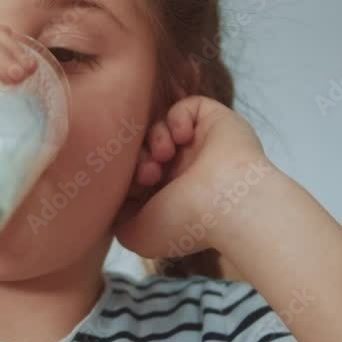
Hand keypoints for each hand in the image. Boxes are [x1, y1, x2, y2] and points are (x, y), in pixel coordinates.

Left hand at [112, 95, 277, 258]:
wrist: (228, 204)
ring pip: (160, 126)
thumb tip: (113, 202)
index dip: (126, 174)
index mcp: (169, 194)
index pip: (135, 172)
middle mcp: (185, 169)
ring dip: (155, 138)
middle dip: (138, 157)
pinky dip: (177, 118)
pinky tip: (183, 137)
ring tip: (164, 156)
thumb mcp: (137, 235)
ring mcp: (200, 145)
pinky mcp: (215, 121)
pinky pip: (185, 106)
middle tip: (148, 172)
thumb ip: (117, 217)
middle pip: (144, 147)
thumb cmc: (185, 223)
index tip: (132, 186)